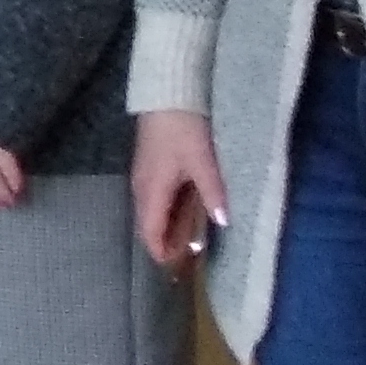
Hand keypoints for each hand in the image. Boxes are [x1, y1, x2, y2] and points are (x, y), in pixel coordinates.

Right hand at [133, 109, 228, 266]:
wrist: (166, 95)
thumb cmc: (183, 129)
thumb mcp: (203, 162)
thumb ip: (212, 193)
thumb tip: (223, 223)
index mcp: (152, 190)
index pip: (149, 232)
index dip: (161, 252)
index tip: (177, 269)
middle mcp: (142, 187)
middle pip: (147, 225)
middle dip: (164, 243)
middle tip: (188, 258)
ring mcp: (143, 176)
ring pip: (150, 212)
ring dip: (166, 227)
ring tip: (190, 238)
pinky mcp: (148, 166)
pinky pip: (154, 199)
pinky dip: (167, 212)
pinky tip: (185, 210)